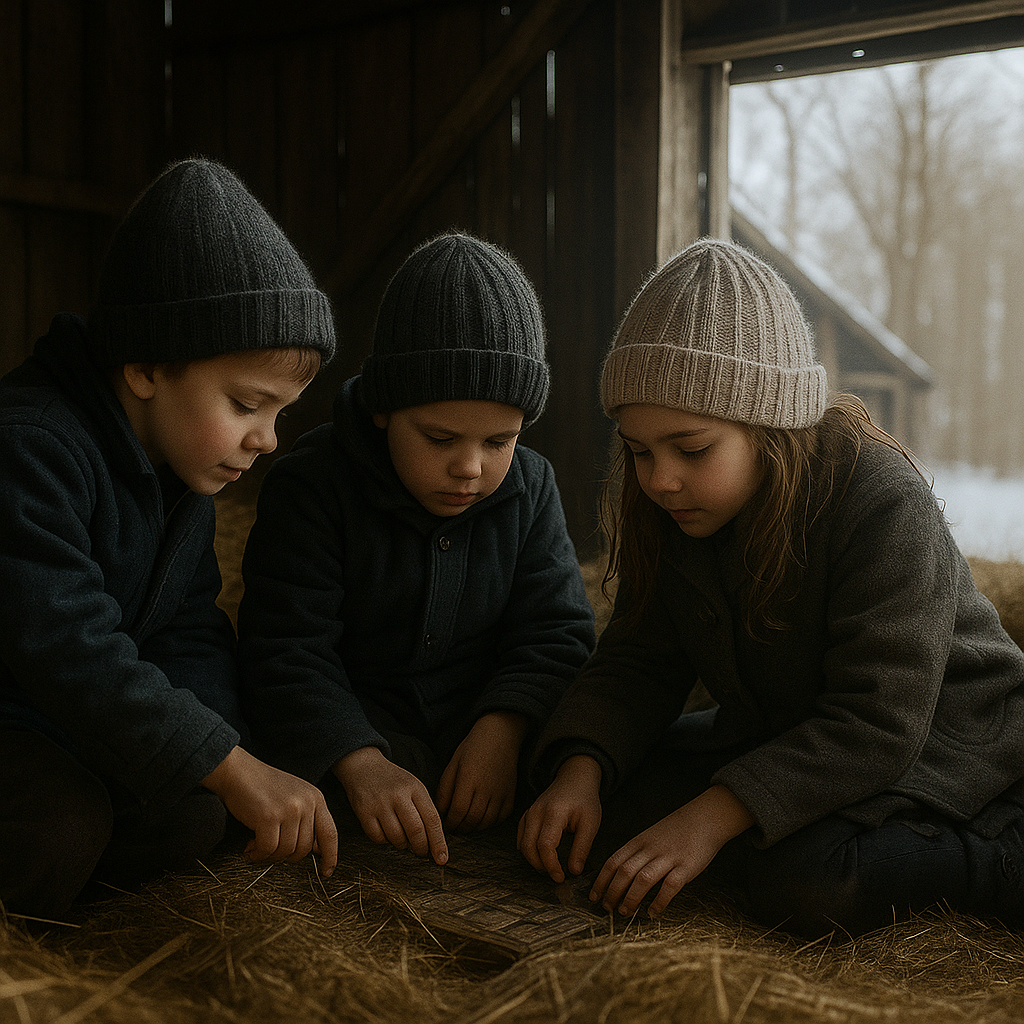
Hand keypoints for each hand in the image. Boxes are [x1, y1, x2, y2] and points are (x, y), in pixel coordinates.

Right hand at [202, 745, 337, 876]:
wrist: (238, 771)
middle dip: (286, 857)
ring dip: (269, 856)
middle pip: (304, 848)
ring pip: (285, 851)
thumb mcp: (295, 797)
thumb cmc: (264, 787)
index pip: (330, 833)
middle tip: (270, 851)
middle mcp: (306, 803)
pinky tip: (249, 848)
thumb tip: (317, 849)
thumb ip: (308, 818)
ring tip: (256, 847)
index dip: (330, 856)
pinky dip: (257, 854)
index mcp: (316, 798)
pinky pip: (267, 849)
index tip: (326, 872)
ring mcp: (288, 810)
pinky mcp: (268, 817)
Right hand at [333, 746, 447, 864]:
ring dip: (402, 845)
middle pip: (416, 831)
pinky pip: (378, 838)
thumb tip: (433, 842)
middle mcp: (398, 795)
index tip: (442, 858)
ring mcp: (380, 803)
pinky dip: (384, 841)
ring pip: (397, 838)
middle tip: (422, 853)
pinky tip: (386, 832)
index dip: (438, 841)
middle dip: (421, 848)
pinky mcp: (363, 812)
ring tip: (403, 839)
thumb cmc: (393, 781)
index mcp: (415, 788)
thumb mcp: (413, 786)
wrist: (364, 766)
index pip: (432, 819)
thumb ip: (424, 809)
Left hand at [436, 712, 527, 831]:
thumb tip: (440, 812)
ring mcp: (501, 793)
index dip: (449, 822)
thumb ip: (444, 789)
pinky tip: (481, 818)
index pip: (458, 812)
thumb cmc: (472, 748)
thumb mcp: (453, 764)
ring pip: (486, 822)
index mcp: (469, 779)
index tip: (444, 822)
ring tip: (465, 824)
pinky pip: (500, 818)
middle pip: (472, 820)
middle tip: (453, 826)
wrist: (500, 735)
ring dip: (474, 827)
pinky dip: (490, 823)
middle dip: (460, 828)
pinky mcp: (511, 795)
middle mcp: (487, 789)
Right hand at [517, 754, 601, 882]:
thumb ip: (582, 848)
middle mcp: (537, 812)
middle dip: (540, 866)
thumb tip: (574, 871)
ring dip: (533, 860)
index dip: (551, 865)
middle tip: (556, 875)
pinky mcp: (527, 814)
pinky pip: (521, 836)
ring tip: (550, 867)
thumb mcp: (591, 823)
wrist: (575, 778)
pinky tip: (540, 856)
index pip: (545, 845)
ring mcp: (530, 812)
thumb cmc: (585, 799)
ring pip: (522, 843)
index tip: (561, 877)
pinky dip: (527, 849)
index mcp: (555, 813)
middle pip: (528, 847)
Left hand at [591, 784, 753, 917]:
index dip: (601, 880)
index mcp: (639, 841)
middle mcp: (650, 849)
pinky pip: (670, 886)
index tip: (594, 896)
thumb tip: (622, 874)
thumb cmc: (677, 829)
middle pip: (624, 871)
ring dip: (631, 898)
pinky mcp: (686, 866)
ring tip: (624, 913)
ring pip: (643, 879)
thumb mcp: (651, 835)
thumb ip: (638, 852)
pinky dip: (659, 901)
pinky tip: (652, 912)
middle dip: (612, 892)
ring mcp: (668, 857)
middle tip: (606, 908)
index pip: (613, 861)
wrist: (706, 817)